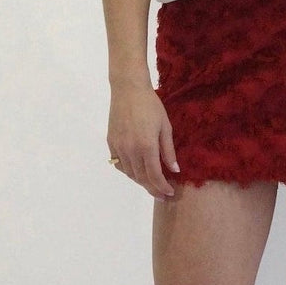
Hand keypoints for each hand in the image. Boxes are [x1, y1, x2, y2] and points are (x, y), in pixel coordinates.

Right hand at [107, 82, 178, 199]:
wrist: (128, 89)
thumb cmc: (151, 105)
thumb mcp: (165, 127)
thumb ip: (168, 151)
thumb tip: (174, 170)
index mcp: (147, 146)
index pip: (154, 176)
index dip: (162, 187)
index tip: (169, 193)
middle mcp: (131, 150)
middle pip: (141, 178)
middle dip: (152, 188)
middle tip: (161, 194)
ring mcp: (119, 147)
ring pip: (129, 173)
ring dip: (140, 181)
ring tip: (151, 184)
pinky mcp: (111, 142)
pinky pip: (119, 163)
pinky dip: (128, 171)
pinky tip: (136, 171)